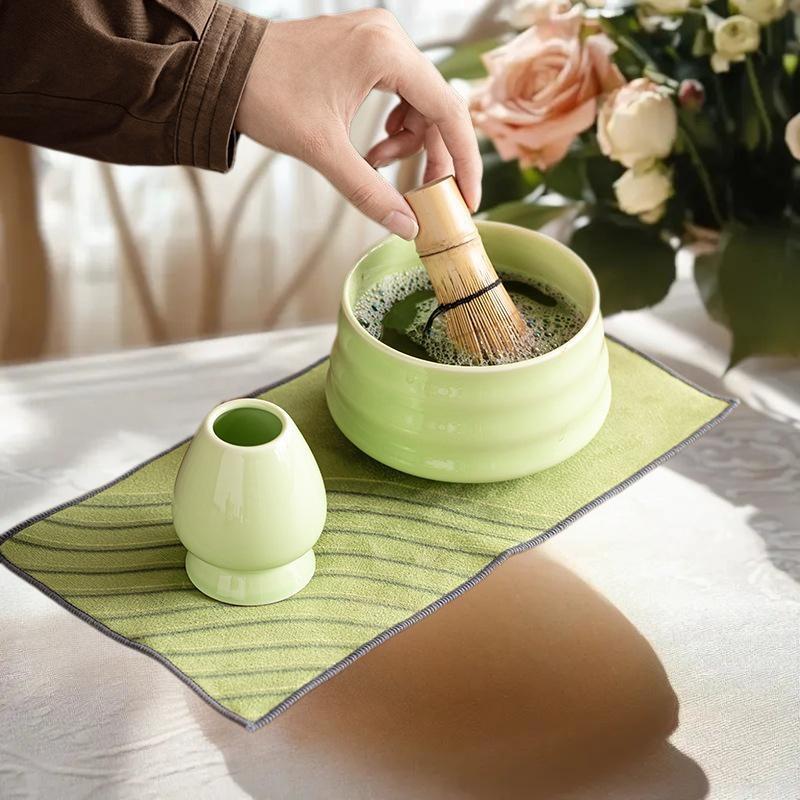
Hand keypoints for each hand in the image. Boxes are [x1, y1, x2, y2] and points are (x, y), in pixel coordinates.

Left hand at [235, 9, 481, 239]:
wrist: (224, 67)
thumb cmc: (266, 96)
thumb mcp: (323, 151)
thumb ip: (369, 192)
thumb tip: (407, 227)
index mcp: (386, 52)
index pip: (449, 111)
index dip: (463, 161)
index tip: (467, 198)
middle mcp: (389, 37)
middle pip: (437, 108)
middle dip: (431, 155)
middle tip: (421, 193)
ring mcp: (378, 39)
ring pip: (419, 102)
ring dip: (408, 142)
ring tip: (375, 161)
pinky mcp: (366, 48)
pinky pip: (399, 92)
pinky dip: (394, 124)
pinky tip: (372, 143)